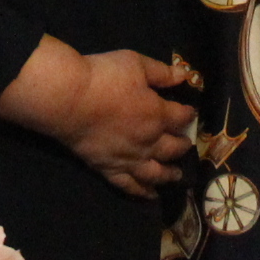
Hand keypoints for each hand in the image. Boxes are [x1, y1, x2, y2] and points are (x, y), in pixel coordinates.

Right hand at [0, 37, 195, 199]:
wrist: (69, 100)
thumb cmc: (104, 77)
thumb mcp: (136, 64)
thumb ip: (162, 72)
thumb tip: (184, 75)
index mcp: (157, 114)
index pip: (182, 117)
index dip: (188, 114)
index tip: (190, 113)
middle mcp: (148, 141)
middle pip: (173, 148)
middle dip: (183, 146)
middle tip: (187, 146)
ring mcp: (129, 159)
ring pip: (156, 173)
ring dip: (170, 175)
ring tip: (177, 177)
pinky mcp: (108, 169)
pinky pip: (129, 186)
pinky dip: (142, 193)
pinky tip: (150, 196)